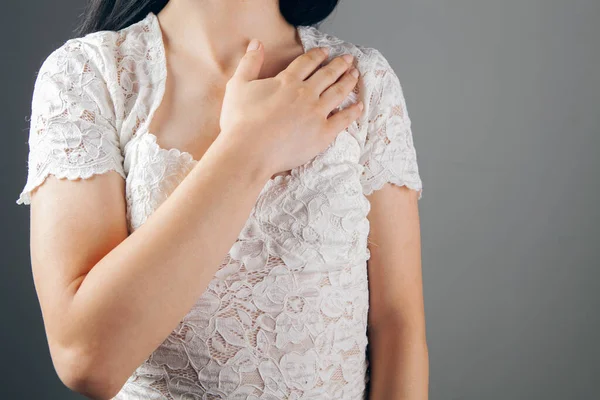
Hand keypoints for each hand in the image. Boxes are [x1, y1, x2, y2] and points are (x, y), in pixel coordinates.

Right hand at [219, 38, 362, 176]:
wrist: (250, 151)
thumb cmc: (240, 121)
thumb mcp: (238, 86)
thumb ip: (249, 63)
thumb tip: (256, 43)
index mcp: (287, 81)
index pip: (307, 63)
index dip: (318, 55)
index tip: (326, 51)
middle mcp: (305, 93)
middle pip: (327, 74)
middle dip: (339, 65)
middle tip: (349, 59)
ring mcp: (317, 113)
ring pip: (338, 93)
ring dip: (348, 82)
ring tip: (355, 75)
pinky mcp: (323, 134)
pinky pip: (343, 120)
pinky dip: (353, 112)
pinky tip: (359, 106)